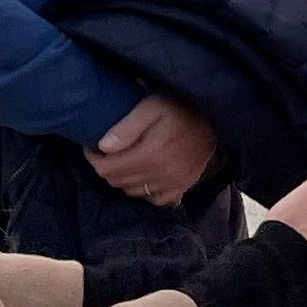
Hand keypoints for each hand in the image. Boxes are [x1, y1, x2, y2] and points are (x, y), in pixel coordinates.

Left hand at [89, 93, 220, 206]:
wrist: (214, 117)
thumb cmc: (178, 107)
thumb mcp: (150, 107)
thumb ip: (126, 127)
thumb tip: (102, 147)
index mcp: (151, 154)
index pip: (107, 169)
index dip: (94, 159)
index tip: (92, 147)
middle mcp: (162, 173)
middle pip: (117, 181)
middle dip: (107, 167)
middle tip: (108, 152)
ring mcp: (175, 183)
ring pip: (133, 191)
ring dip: (124, 178)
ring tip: (125, 160)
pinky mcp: (184, 186)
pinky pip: (156, 199)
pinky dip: (146, 191)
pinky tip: (145, 176)